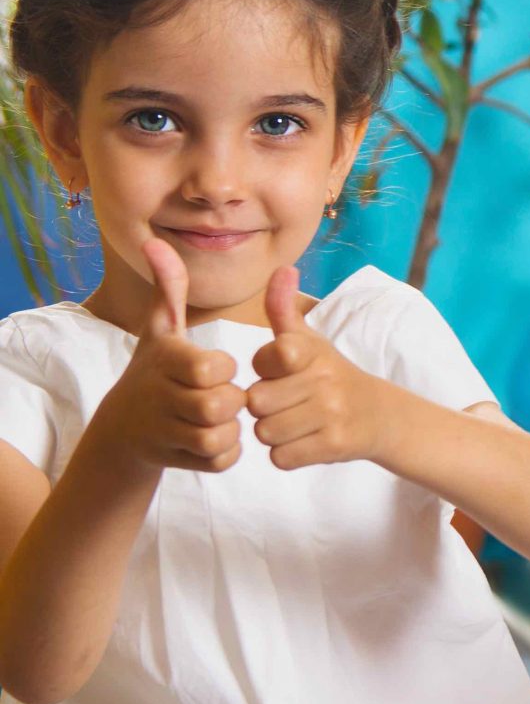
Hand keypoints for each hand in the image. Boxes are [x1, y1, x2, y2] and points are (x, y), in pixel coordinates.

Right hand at [94, 237, 244, 473]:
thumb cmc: (153, 371)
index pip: (213, 367)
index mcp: (164, 360)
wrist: (123, 429)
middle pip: (220, 405)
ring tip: (218, 419)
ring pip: (220, 436)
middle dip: (231, 403)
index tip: (215, 368)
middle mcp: (159, 396)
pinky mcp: (176, 461)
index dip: (224, 369)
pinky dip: (225, 455)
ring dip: (229, 429)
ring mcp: (165, 432)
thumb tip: (154, 242)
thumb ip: (168, 289)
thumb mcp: (159, 330)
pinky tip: (213, 440)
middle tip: (222, 397)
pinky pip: (220, 461)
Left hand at [244, 267, 389, 468]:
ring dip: (274, 434)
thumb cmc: (331, 376)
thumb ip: (283, 309)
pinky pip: (281, 458)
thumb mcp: (310, 341)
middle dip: (265, 408)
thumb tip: (281, 269)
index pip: (265, 360)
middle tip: (288, 404)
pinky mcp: (334, 445)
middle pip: (256, 402)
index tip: (285, 372)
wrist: (382, 416)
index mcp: (313, 351)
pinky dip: (288, 455)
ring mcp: (331, 414)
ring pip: (265, 432)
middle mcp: (324, 380)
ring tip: (296, 424)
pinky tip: (305, 442)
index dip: (267, 371)